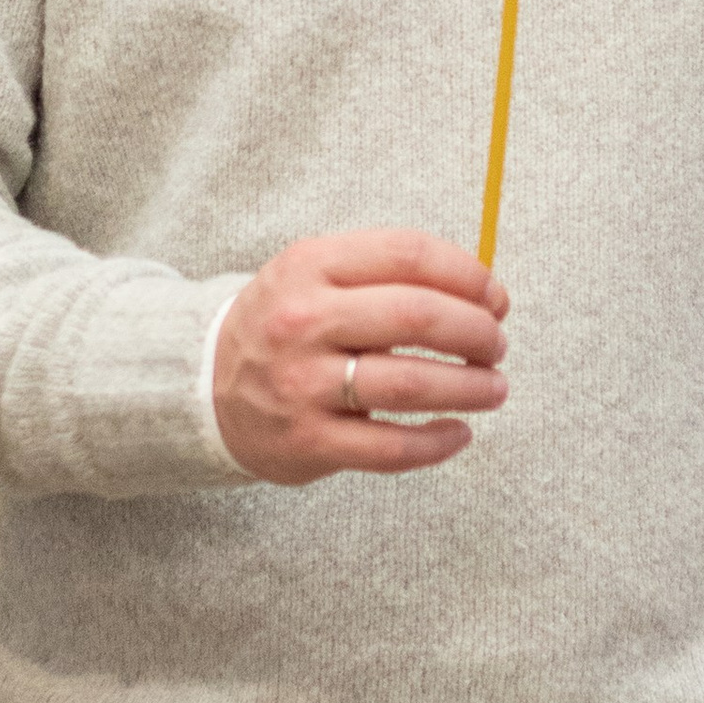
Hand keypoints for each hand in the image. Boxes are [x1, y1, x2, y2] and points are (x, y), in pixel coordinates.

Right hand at [211, 231, 508, 482]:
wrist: (207, 384)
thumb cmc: (287, 324)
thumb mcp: (318, 274)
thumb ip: (389, 272)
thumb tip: (483, 291)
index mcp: (311, 265)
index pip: (409, 255)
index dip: (468, 275)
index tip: (496, 297)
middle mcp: (304, 321)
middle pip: (417, 316)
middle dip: (476, 331)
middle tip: (497, 344)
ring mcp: (303, 384)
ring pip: (411, 383)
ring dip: (470, 387)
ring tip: (494, 388)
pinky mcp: (308, 441)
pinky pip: (391, 447)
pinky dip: (438, 442)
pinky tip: (458, 433)